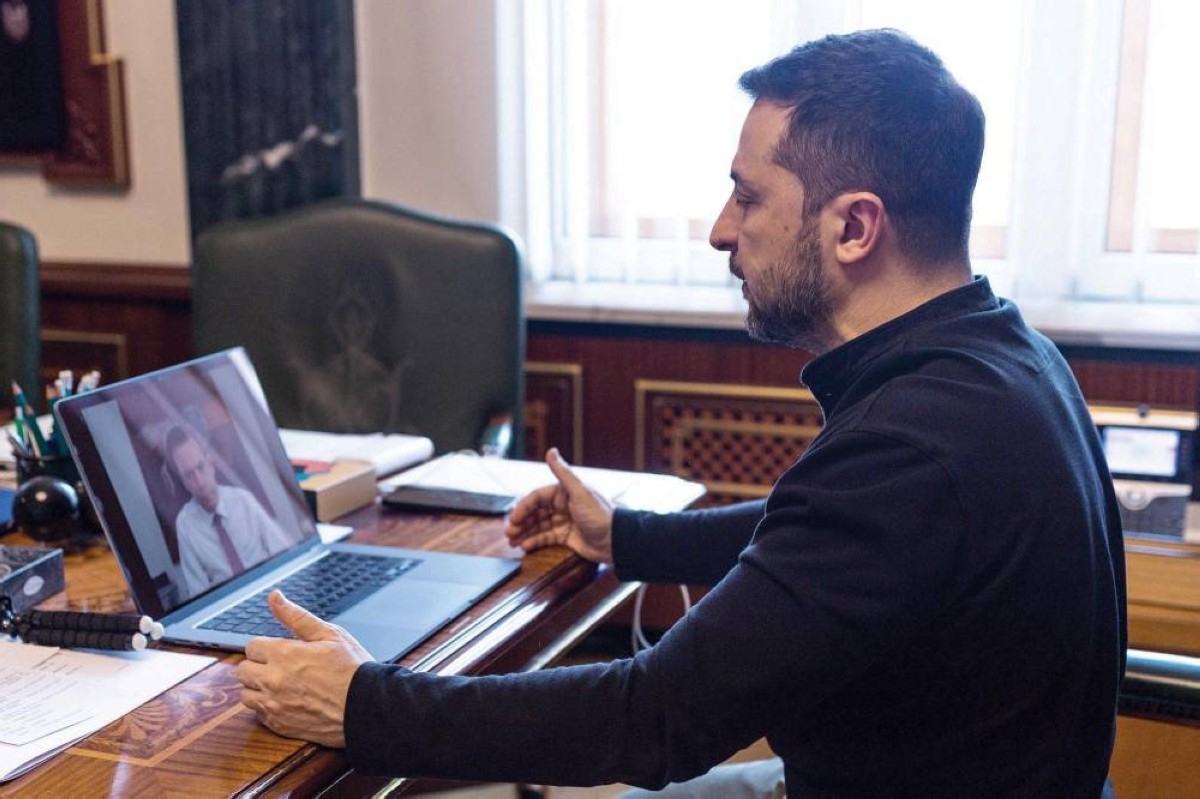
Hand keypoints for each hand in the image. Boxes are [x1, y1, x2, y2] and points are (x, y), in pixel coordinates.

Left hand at [237, 590, 371, 747]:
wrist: (367, 706)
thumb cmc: (352, 668)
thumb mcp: (329, 634)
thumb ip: (296, 616)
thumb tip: (274, 597)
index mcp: (283, 654)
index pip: (252, 646)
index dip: (268, 646)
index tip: (282, 650)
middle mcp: (272, 681)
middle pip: (243, 670)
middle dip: (258, 666)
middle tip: (281, 666)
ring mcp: (274, 706)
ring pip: (246, 694)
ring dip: (258, 688)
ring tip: (282, 685)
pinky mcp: (279, 725)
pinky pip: (258, 714)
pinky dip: (267, 707)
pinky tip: (288, 701)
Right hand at [504, 447, 613, 563]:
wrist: (616, 540)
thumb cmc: (600, 514)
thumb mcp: (580, 492)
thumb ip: (563, 472)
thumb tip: (551, 451)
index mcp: (564, 492)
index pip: (537, 497)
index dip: (523, 507)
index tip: (513, 518)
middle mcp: (563, 505)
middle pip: (535, 512)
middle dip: (521, 521)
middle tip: (509, 532)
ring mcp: (564, 521)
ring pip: (538, 525)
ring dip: (524, 532)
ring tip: (513, 541)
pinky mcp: (566, 536)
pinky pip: (546, 537)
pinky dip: (535, 541)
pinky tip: (525, 546)